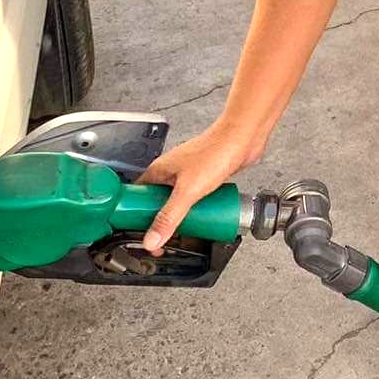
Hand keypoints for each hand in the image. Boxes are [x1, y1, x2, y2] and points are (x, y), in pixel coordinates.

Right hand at [135, 121, 261, 253]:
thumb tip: (151, 239)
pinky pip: (192, 198)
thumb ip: (169, 217)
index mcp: (158, 171)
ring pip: (176, 201)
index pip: (135, 197)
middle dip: (159, 220)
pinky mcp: (204, 177)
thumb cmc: (215, 152)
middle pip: (156, 202)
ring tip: (182, 230)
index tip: (139, 233)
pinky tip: (199, 217)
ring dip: (178, 216)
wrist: (243, 138)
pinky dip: (193, 209)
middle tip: (163, 236)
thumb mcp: (187, 191)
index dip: (135, 216)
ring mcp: (187, 174)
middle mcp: (170, 172)